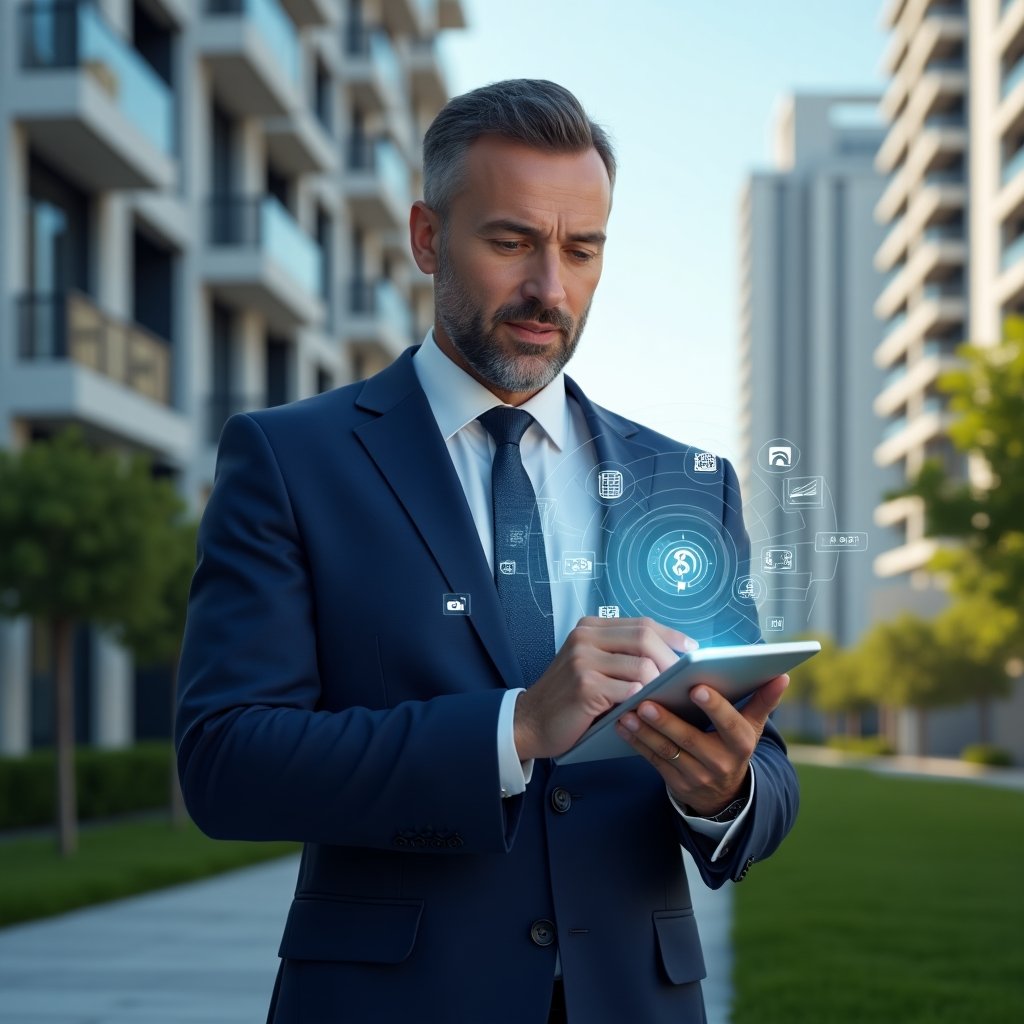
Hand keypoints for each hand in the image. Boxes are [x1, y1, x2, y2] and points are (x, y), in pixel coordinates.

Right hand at [513, 617, 695, 760]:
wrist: (530, 721)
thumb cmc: (568, 698)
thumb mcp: (590, 665)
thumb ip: (620, 655)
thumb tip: (670, 658)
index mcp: (589, 628)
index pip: (641, 623)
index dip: (671, 635)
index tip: (692, 648)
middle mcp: (585, 638)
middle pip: (645, 637)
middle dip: (671, 659)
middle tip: (684, 679)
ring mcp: (583, 660)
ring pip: (642, 665)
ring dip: (659, 684)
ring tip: (665, 697)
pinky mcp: (585, 686)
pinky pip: (630, 690)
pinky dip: (643, 701)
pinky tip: (644, 709)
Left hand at [614, 673, 789, 815]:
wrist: (724, 793)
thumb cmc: (734, 745)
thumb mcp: (751, 727)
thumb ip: (763, 701)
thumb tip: (782, 675)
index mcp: (741, 743)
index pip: (730, 724)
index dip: (715, 707)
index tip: (697, 688)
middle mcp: (720, 762)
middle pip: (691, 740)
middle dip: (668, 721)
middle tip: (648, 701)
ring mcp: (697, 776)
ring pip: (668, 752)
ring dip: (646, 732)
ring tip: (629, 712)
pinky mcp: (676, 783)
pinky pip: (654, 761)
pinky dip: (637, 743)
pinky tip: (623, 725)